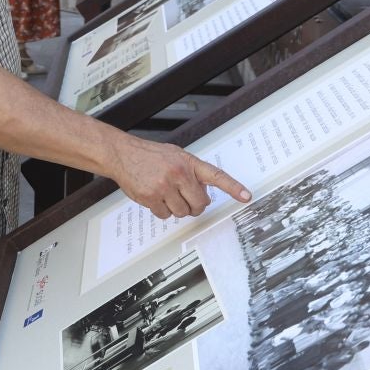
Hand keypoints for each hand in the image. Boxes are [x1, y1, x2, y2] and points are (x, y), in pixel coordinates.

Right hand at [104, 132, 249, 219]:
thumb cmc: (150, 156)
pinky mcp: (151, 197)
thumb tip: (202, 194)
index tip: (246, 196)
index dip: (233, 187)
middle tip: (185, 199)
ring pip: (182, 212)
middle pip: (199, 204)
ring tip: (165, 194)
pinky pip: (164, 215)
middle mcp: (178, 173)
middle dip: (194, 206)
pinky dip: (161, 210)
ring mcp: (164, 186)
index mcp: (188, 162)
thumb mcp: (175, 156)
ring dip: (176, 208)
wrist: (122, 154)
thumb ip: (191, 172)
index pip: (216, 176)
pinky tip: (154, 197)